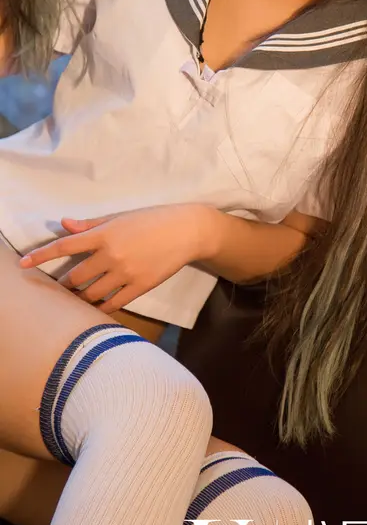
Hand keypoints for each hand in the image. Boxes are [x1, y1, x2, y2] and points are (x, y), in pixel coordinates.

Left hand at [19, 204, 212, 313]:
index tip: (23, 265)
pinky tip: (95, 308)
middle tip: (59, 287)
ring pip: (91, 293)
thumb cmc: (153, 220)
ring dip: (79, 297)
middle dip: (64, 283)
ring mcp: (125, 273)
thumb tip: (64, 224)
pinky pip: (112, 303)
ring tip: (75, 299)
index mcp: (104, 234)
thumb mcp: (120, 216)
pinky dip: (100, 307)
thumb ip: (91, 224)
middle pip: (75, 276)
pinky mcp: (139, 286)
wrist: (187, 231)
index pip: (65, 246)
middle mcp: (111, 254)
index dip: (41, 256)